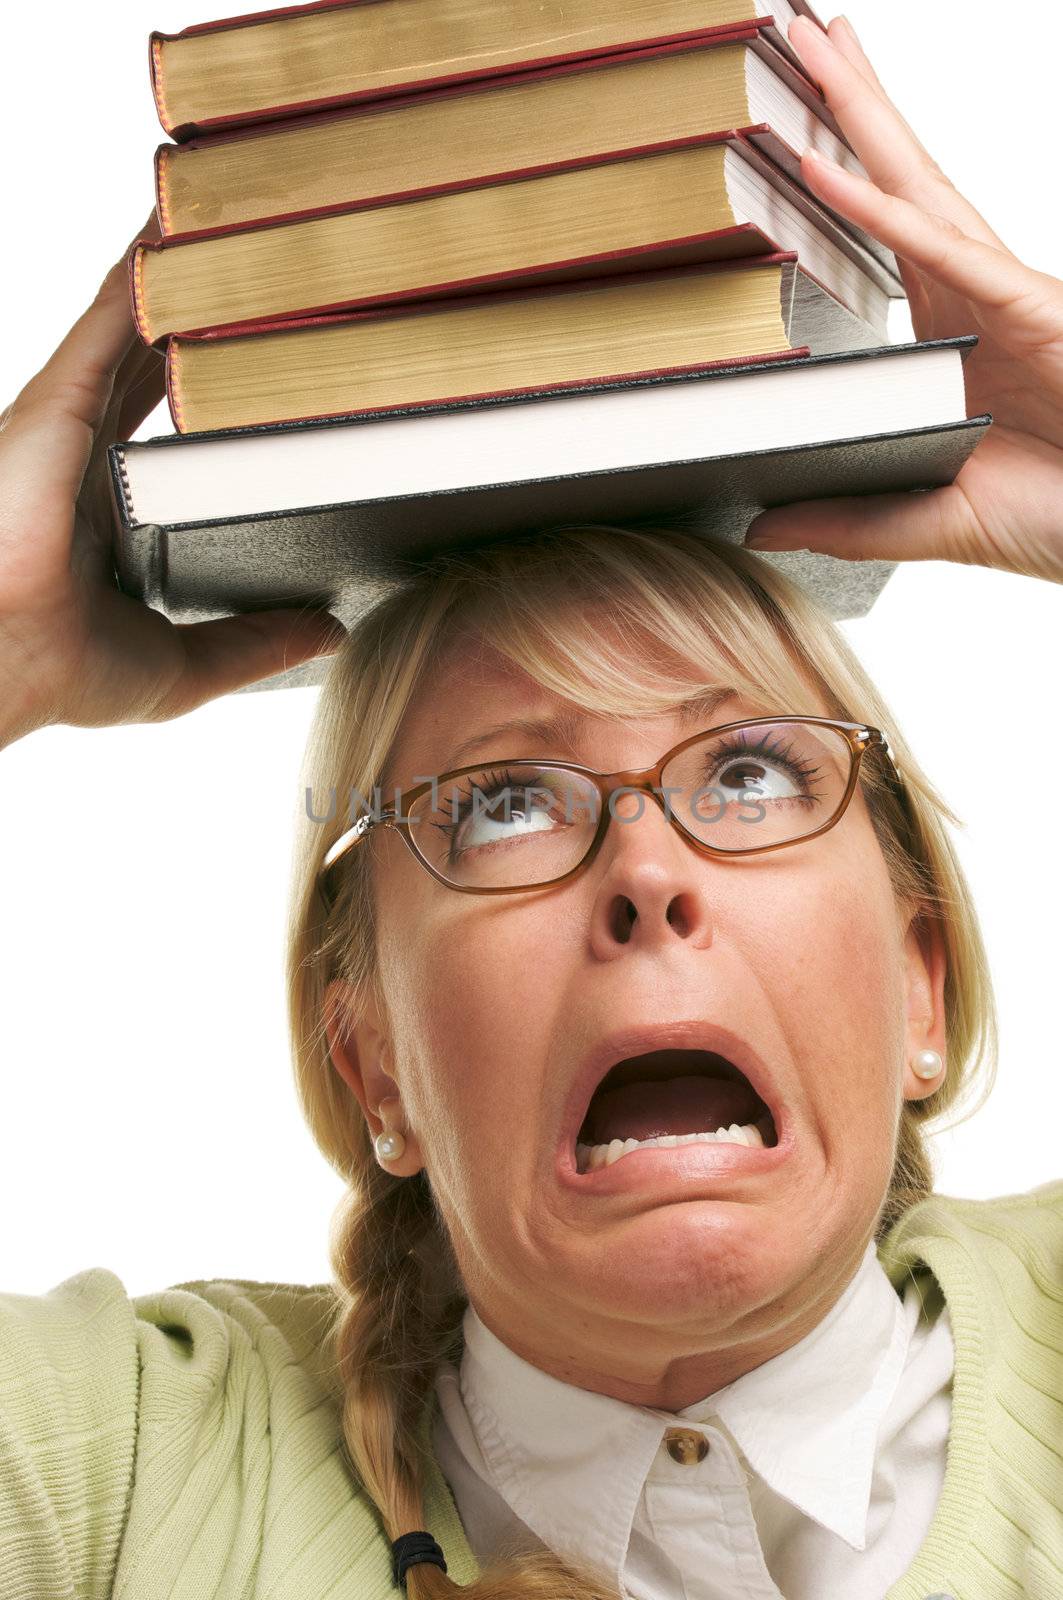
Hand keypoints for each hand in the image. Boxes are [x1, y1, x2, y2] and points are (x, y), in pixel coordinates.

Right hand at [0, 215, 345, 747]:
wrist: (5, 663)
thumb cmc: (61, 670)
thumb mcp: (185, 659)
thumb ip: (256, 642)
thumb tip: (328, 630)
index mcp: (107, 506)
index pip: (167, 425)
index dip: (207, 382)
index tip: (262, 353)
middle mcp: (84, 453)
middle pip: (151, 359)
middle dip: (196, 310)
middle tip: (257, 265)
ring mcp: (65, 420)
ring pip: (128, 326)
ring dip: (171, 271)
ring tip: (226, 215)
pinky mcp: (56, 402)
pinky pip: (104, 322)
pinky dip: (136, 275)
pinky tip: (172, 229)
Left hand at [743, 13, 1062, 585]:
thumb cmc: (1049, 520)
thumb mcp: (918, 520)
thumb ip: (841, 518)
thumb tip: (762, 524)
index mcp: (948, 334)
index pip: (878, 234)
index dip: (838, 174)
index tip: (788, 125)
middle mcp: (971, 296)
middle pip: (896, 179)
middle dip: (848, 102)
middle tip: (795, 30)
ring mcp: (1001, 294)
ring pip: (917, 187)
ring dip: (861, 114)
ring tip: (814, 46)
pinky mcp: (1028, 309)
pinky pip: (940, 249)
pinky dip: (881, 208)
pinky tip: (827, 164)